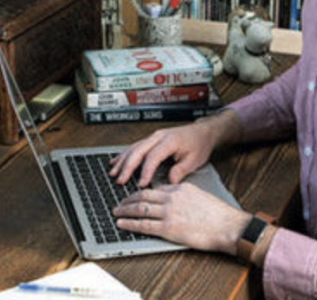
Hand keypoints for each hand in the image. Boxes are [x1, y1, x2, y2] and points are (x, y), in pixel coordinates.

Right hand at [109, 110, 240, 186]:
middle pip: (138, 151)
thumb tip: (168, 183)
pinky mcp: (152, 140)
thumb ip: (180, 171)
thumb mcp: (194, 160)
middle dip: (127, 166)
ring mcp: (154, 137)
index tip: (141, 184)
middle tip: (120, 179)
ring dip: (123, 160)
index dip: (146, 171)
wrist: (202, 132)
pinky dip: (124, 155)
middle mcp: (159, 137)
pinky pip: (135, 146)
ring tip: (114, 172)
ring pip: (134, 148)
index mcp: (169, 141)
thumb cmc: (199, 144)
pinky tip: (116, 161)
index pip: (153, 156)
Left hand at [113, 183, 249, 253]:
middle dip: (128, 199)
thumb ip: (183, 195)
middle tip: (119, 202)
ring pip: (140, 209)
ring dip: (124, 210)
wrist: (228, 226)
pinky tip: (122, 223)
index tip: (134, 195)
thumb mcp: (199, 196)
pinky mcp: (169, 228)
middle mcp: (172, 198)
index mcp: (180, 188)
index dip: (140, 191)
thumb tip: (173, 199)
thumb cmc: (218, 215)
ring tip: (116, 212)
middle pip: (143, 195)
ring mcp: (169, 213)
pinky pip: (144, 225)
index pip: (154, 188)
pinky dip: (130, 224)